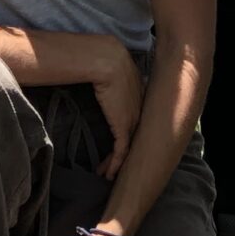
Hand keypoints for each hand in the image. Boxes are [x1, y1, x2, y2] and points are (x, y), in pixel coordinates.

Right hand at [87, 40, 143, 177]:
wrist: (109, 61)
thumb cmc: (104, 61)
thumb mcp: (110, 71)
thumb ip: (108, 79)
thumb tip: (96, 80)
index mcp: (137, 97)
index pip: (134, 121)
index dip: (125, 135)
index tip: (116, 144)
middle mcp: (139, 110)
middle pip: (134, 138)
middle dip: (123, 153)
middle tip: (113, 165)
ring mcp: (133, 119)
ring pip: (128, 148)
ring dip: (116, 163)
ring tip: (106, 174)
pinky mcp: (124, 127)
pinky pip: (121, 151)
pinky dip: (115, 164)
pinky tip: (108, 174)